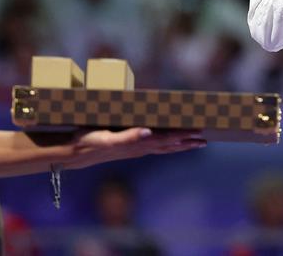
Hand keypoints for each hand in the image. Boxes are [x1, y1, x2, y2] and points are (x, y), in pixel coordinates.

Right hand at [60, 128, 205, 168]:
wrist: (77, 151)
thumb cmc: (90, 140)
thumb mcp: (107, 138)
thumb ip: (128, 136)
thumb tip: (148, 132)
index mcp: (138, 143)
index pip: (166, 139)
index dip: (182, 135)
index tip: (198, 132)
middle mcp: (140, 147)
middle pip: (169, 145)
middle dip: (187, 142)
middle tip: (205, 140)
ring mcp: (136, 148)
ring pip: (164, 147)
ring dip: (180, 145)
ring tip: (196, 143)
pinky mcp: (130, 147)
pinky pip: (154, 146)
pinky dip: (167, 145)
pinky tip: (170, 144)